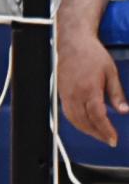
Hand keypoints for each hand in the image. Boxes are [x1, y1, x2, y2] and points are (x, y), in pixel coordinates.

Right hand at [58, 29, 125, 146]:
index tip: (113, 139)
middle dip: (98, 134)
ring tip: (99, 134)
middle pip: (86, 122)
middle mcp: (75, 95)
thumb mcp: (111, 72)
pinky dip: (78, 123)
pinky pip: (68, 115)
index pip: (98, 116)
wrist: (73, 44)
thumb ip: (117, 94)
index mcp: (89, 89)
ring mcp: (66, 96)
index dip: (106, 130)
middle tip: (108, 139)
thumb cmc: (92, 54)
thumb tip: (124, 111)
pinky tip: (86, 125)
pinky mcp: (61, 96)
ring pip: (75, 121)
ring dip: (87, 131)